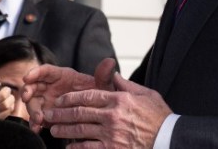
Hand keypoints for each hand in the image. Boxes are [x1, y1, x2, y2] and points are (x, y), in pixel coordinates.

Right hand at [22, 58, 116, 132]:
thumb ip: (104, 77)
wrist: (97, 117)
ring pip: (33, 103)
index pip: (46, 71)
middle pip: (34, 86)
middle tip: (26, 98)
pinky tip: (36, 128)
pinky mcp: (47, 117)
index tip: (27, 76)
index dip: (35, 72)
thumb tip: (110, 62)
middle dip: (28, 91)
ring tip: (38, 119)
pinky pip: (37, 119)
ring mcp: (47, 103)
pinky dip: (35, 123)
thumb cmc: (98, 98)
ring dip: (32, 110)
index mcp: (62, 76)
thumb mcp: (103, 88)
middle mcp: (51, 88)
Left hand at [43, 73, 170, 148]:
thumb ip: (126, 84)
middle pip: (80, 112)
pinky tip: (69, 146)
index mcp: (119, 99)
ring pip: (80, 130)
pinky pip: (88, 148)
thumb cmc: (159, 117)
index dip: (70, 98)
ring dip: (64, 130)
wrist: (169, 139)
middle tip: (48, 114)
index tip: (60, 100)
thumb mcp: (146, 94)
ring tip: (54, 129)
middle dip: (61, 113)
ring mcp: (111, 134)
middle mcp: (112, 115)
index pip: (88, 95)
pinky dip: (77, 147)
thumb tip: (113, 74)